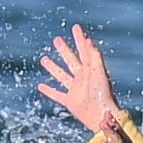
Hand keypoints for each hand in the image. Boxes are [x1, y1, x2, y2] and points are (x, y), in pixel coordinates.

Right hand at [34, 26, 133, 142]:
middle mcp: (83, 77)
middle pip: (71, 60)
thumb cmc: (103, 94)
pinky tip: (40, 86)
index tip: (75, 27)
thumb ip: (95, 57)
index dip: (79, 39)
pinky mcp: (70, 101)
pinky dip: (49, 90)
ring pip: (61, 75)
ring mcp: (75, 89)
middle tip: (56, 39)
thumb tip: (89, 41)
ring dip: (53, 67)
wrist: (101, 115)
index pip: (84, 50)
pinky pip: (57, 94)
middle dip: (64, 50)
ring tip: (44, 59)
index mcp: (91, 69)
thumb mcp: (99, 72)